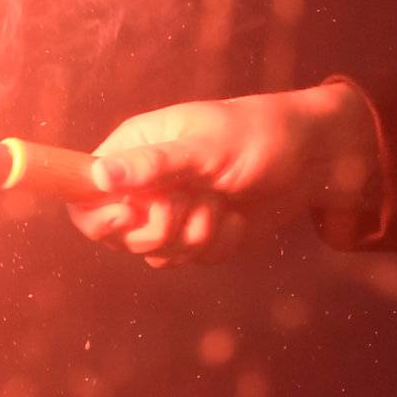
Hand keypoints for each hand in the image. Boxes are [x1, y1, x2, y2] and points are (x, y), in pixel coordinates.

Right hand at [71, 82, 381, 267]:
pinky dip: (215, 244)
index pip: (84, 192)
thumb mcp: (205, 147)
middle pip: (116, 233)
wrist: (312, 162)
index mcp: (134, 148)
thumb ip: (152, 164)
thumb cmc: (258, 136)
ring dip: (194, 235)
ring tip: (222, 202)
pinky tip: (235, 218)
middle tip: (191, 203)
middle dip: (158, 227)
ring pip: (154, 253)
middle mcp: (144, 181)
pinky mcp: (195, 236)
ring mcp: (169, 211)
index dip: (98, 214)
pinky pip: (187, 260)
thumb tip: (98, 176)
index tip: (129, 214)